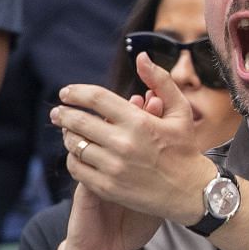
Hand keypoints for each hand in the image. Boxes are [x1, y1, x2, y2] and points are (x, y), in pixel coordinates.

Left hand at [53, 53, 219, 232]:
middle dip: (63, 114)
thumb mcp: (180, 111)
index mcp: (139, 121)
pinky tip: (76, 154)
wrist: (190, 193)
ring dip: (68, 136)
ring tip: (68, 132)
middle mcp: (124, 143)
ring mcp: (114, 167)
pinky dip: (73, 159)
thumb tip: (141, 57)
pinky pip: (78, 169)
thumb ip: (160, 81)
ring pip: (76, 146)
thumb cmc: (184, 148)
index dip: (76, 92)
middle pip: (79, 121)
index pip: (96, 98)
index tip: (65, 93)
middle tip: (57, 113)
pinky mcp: (109, 188)